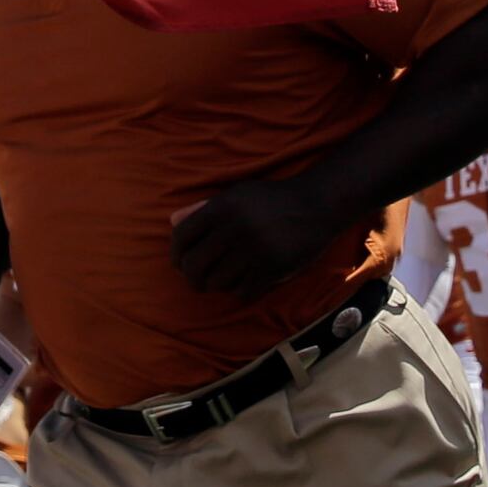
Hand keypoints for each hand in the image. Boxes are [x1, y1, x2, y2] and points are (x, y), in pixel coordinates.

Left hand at [167, 177, 352, 302]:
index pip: (182, 237)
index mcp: (222, 207)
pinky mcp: (272, 268)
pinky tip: (245, 283)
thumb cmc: (270, 200)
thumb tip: (172, 222)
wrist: (315, 205)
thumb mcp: (236, 195)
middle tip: (196, 280)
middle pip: (194, 265)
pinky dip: (240, 291)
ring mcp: (254, 250)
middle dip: (191, 277)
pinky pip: (242, 292)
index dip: (175, 253)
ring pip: (217, 282)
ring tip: (220, 281)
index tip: (179, 262)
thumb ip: (202, 208)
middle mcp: (234, 228)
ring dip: (216, 285)